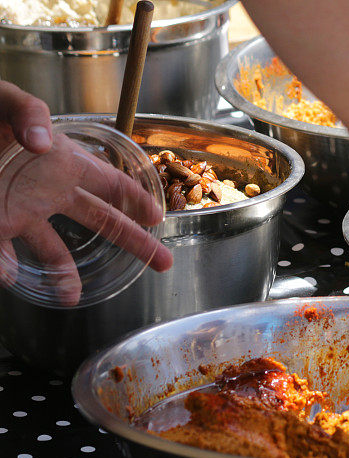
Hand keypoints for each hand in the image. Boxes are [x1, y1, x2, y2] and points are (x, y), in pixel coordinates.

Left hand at [0, 82, 172, 305]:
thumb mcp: (4, 100)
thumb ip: (28, 112)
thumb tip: (44, 144)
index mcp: (62, 163)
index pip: (111, 184)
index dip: (138, 201)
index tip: (160, 218)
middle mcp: (48, 192)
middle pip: (101, 221)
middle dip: (134, 243)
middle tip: (164, 264)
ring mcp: (20, 210)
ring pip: (51, 248)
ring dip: (63, 274)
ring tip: (71, 298)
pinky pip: (2, 253)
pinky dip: (6, 267)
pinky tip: (10, 276)